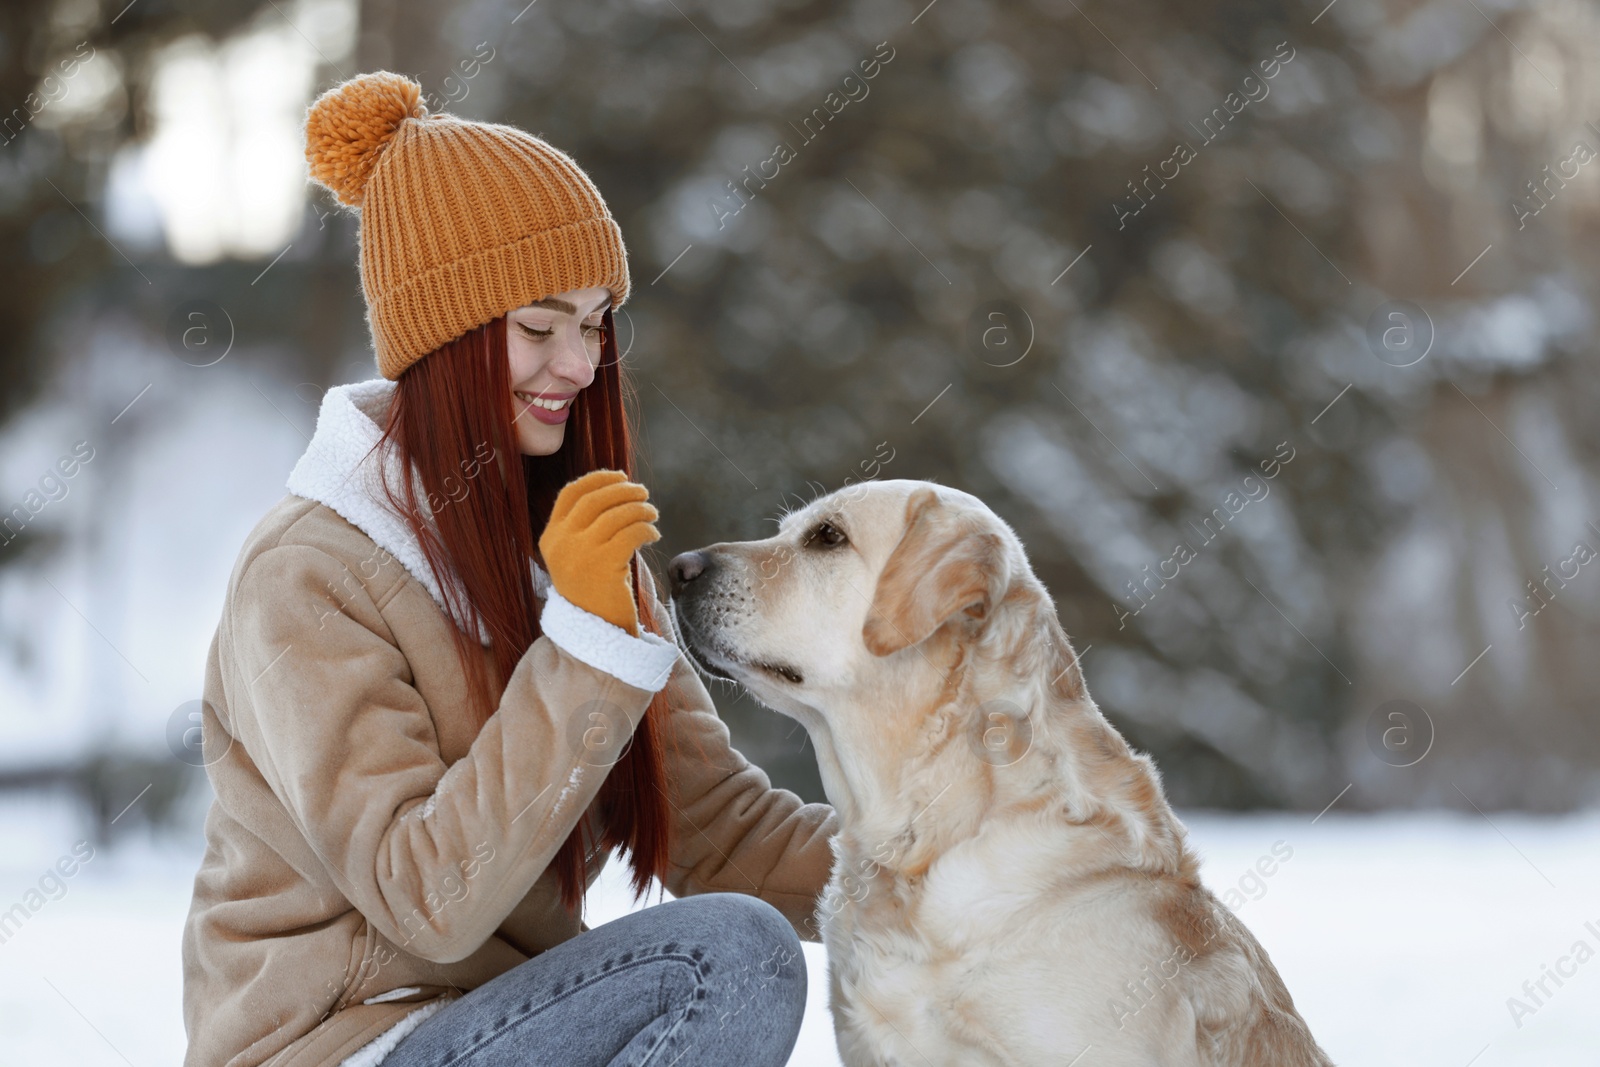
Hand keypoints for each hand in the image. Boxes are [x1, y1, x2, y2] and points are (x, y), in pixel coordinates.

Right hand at [537, 470, 658, 635]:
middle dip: (624, 490)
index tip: (620, 476)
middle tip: (643, 493)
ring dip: (641, 509)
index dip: (597, 479)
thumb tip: (617, 490)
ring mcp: (581, 554)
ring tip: (652, 515)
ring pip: (618, 514)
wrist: (595, 634)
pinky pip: (632, 533)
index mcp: (551, 538)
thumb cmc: (593, 593)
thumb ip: (587, 527)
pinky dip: (647, 529)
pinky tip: (654, 536)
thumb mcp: (578, 556)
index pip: (570, 493)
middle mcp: (562, 543)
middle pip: (596, 499)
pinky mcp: (604, 566)